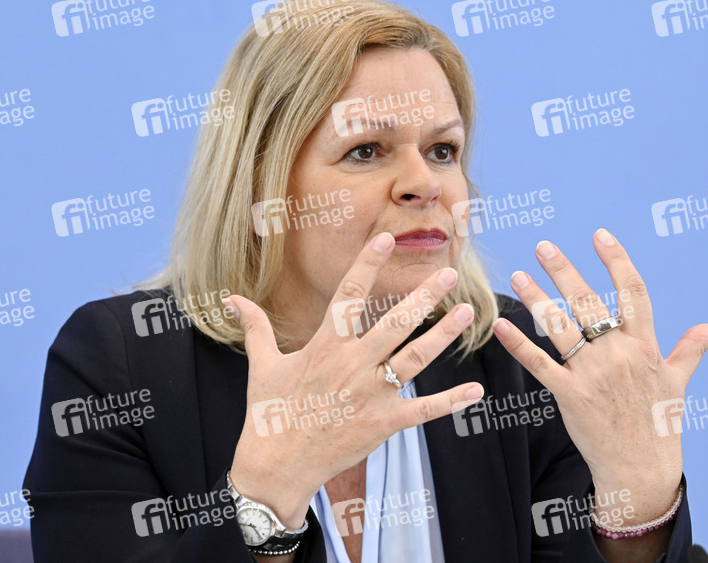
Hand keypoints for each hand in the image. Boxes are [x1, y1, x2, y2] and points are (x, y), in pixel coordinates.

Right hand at [226, 232, 482, 526]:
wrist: (276, 467)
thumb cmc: (266, 414)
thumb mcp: (261, 366)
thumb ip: (255, 328)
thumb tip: (230, 298)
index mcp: (324, 347)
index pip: (349, 295)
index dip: (367, 264)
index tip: (386, 239)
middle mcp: (352, 365)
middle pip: (395, 323)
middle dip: (424, 296)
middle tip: (449, 272)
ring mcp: (371, 395)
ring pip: (415, 359)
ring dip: (443, 336)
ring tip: (467, 312)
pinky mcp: (384, 424)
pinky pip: (423, 410)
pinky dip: (451, 402)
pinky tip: (477, 390)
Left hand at [492, 228, 707, 521]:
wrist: (642, 469)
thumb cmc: (660, 423)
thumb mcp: (678, 382)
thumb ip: (691, 349)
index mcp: (645, 346)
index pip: (633, 292)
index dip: (616, 261)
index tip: (600, 235)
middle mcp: (618, 355)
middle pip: (589, 302)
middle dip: (564, 271)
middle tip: (543, 246)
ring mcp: (592, 374)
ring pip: (560, 327)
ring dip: (536, 299)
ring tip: (517, 275)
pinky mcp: (570, 395)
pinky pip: (539, 364)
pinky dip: (518, 344)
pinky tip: (501, 325)